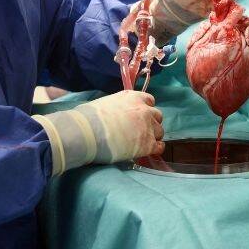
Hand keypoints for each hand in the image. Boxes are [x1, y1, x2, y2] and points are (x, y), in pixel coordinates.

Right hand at [32, 91, 163, 173]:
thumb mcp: (104, 103)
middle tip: (140, 130)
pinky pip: (160, 147)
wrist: (88, 132)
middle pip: (157, 116)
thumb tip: (113, 115)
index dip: (145, 109)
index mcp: (133, 97)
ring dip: (153, 136)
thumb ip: (117, 107)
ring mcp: (148, 127)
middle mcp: (144, 110)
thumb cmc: (89, 117)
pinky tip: (148, 151)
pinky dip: (156, 149)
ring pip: (159, 131)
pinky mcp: (148, 144)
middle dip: (151, 122)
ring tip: (142, 142)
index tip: (139, 116)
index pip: (149, 100)